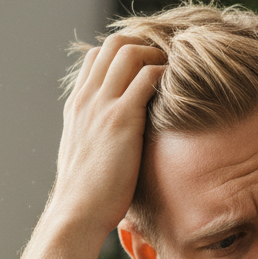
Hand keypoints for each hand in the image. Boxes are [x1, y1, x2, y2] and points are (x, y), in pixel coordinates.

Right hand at [44, 34, 166, 235]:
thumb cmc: (87, 196)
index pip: (96, 57)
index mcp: (77, 106)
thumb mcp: (87, 157)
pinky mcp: (121, 120)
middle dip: (144, 45)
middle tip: (167, 66)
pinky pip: (147, 78)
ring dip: (156, 56)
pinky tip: (180, 90)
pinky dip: (166, 74)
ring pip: (128, 52)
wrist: (76, 214)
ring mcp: (102, 106)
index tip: (148, 68)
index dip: (124, 53)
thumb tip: (117, 146)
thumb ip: (99, 139)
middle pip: (113, 44)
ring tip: (175, 75)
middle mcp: (87, 99)